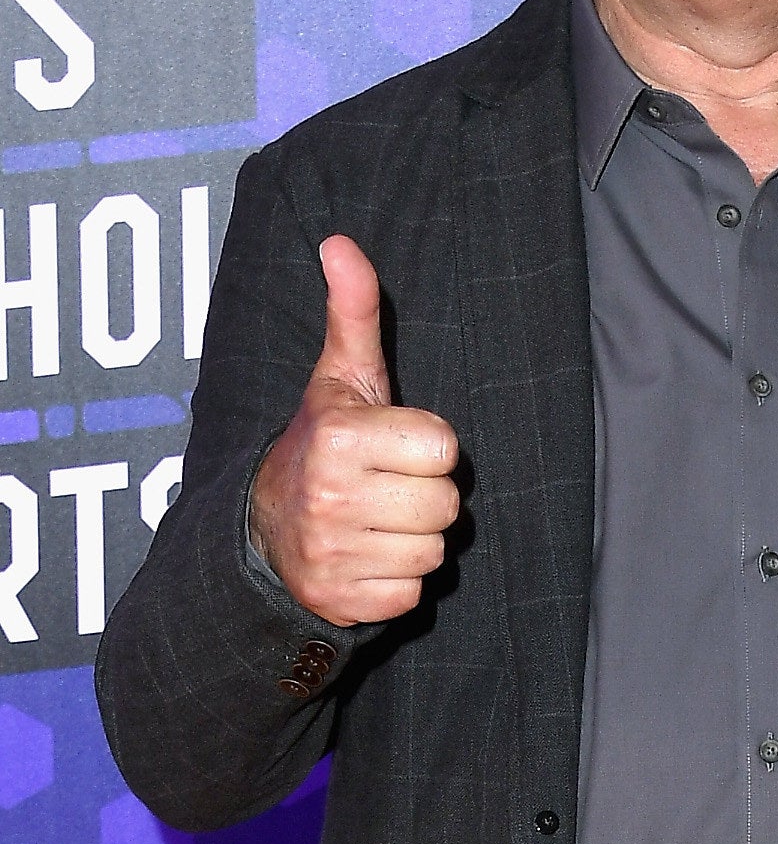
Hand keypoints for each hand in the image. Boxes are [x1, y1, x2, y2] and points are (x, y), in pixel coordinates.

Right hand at [248, 235, 459, 626]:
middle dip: (427, 492)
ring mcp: (331, 554)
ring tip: (379, 517)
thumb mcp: (343, 374)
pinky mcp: (339, 601)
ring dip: (415, 536)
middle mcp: (330, 496)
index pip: (445, 446)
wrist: (264, 526)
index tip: (395, 443)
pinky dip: (397, 579)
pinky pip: (411, 593)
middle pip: (447, 503)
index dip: (428, 445)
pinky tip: (368, 554)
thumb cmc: (325, 438)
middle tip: (389, 483)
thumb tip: (340, 242)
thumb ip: (353, 308)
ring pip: (434, 550)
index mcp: (340, 437)